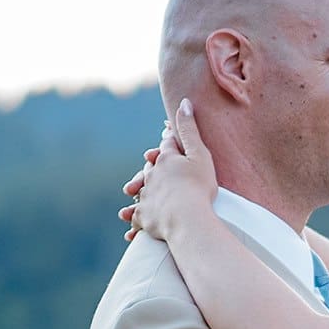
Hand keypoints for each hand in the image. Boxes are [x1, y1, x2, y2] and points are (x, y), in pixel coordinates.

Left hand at [120, 99, 218, 241]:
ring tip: (130, 195)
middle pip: (151, 167)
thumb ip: (189, 129)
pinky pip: (137, 217)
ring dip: (138, 192)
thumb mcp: (199, 154)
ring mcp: (147, 196)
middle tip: (150, 163)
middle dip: (152, 166)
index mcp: (166, 160)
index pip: (168, 146)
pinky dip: (133, 220)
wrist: (187, 218)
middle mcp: (152, 176)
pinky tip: (129, 226)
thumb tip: (183, 102)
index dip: (170, 140)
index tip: (168, 135)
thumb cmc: (199, 186)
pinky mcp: (144, 216)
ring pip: (140, 191)